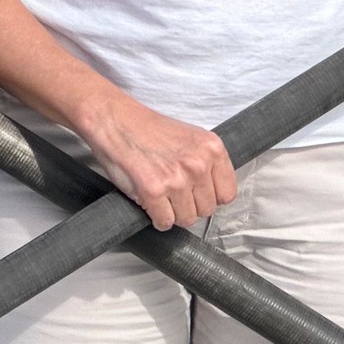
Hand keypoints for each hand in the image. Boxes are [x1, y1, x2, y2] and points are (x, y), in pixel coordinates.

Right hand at [77, 95, 237, 230]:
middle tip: (173, 194)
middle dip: (190, 206)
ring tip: (160, 197)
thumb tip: (211, 193)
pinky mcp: (153, 191)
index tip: (197, 194)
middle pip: (207, 210)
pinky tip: (150, 203)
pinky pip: (164, 222)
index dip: (210, 197)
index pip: (227, 194)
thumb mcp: (190, 138)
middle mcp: (198, 164)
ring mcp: (177, 179)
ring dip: (173, 213)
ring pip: (186, 219)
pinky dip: (157, 219)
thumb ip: (205, 162)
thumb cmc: (148, 129)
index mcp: (212, 149)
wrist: (115, 120)